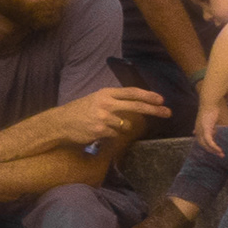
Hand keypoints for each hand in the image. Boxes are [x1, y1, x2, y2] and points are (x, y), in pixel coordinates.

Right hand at [50, 87, 165, 151]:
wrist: (59, 123)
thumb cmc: (79, 111)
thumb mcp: (96, 99)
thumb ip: (113, 100)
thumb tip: (136, 105)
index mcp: (105, 93)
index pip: (131, 92)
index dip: (148, 95)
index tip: (161, 99)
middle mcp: (106, 103)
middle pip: (136, 106)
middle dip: (154, 110)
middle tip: (168, 112)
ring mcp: (103, 117)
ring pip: (125, 125)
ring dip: (120, 127)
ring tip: (103, 125)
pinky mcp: (100, 130)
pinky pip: (115, 134)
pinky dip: (109, 134)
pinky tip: (97, 132)